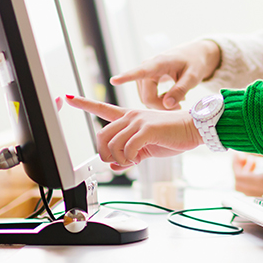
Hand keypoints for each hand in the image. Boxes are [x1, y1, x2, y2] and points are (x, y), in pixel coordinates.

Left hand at [65, 95, 201, 170]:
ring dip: (118, 159)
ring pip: (112, 144)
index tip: (68, 97)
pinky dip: (128, 159)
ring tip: (131, 161)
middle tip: (116, 161)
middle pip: (102, 135)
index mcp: (129, 117)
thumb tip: (115, 166)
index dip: (83, 103)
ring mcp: (138, 121)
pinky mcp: (147, 129)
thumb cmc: (172, 136)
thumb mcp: (147, 148)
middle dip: (104, 153)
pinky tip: (137, 159)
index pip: (102, 108)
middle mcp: (131, 116)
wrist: (193, 129)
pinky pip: (127, 148)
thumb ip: (130, 155)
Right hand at [110, 40, 220, 109]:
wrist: (194, 54)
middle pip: (147, 97)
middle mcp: (148, 67)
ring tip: (178, 101)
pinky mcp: (145, 80)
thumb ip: (180, 90)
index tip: (113, 80)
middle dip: (161, 106)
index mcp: (159, 63)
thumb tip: (166, 105)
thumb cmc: (195, 63)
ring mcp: (145, 74)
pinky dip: (159, 101)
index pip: (141, 71)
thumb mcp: (193, 76)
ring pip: (146, 99)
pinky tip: (172, 98)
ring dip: (160, 105)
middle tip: (180, 106)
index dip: (127, 77)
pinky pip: (147, 97)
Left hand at [232, 152, 262, 196]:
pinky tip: (259, 169)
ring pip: (246, 190)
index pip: (240, 177)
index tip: (237, 152)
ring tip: (251, 161)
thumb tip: (245, 148)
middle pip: (239, 185)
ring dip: (244, 175)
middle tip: (242, 155)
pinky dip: (251, 181)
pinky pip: (254, 192)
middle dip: (238, 169)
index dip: (235, 164)